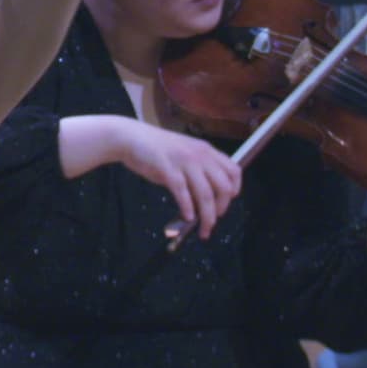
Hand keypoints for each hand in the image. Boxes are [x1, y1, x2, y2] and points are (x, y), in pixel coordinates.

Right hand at [112, 119, 241, 240]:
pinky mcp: (168, 170)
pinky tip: (187, 217)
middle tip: (213, 220)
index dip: (234, 190)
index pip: (234, 171)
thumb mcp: (185, 154)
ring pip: (205, 194)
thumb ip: (198, 171)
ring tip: (203, 230)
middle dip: (221, 209)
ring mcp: (184, 162)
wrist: (132, 138)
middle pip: (223, 187)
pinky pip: (183, 193)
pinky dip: (187, 209)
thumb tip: (208, 198)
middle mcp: (199, 155)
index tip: (225, 204)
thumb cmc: (158, 149)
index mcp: (206, 150)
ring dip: (207, 217)